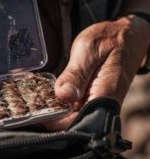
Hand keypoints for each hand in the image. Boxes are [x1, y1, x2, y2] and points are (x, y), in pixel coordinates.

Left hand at [44, 15, 149, 130]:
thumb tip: (63, 95)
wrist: (126, 36)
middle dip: (53, 117)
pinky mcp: (93, 97)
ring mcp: (98, 102)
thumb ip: (76, 74)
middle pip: (75, 122)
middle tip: (31, 106)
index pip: (79, 122)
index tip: (37, 114)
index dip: (56, 123)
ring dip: (56, 109)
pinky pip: (76, 106)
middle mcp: (103, 104)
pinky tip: (48, 95)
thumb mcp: (88, 51)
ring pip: (74, 115)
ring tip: (36, 101)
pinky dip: (62, 102)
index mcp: (104, 95)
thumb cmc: (109, 39)